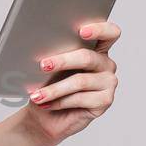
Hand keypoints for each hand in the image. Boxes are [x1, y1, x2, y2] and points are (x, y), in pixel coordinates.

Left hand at [19, 20, 121, 144]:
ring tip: (37, 95)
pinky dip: (60, 102)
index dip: (99, 29)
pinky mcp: (105, 101)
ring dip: (54, 89)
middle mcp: (106, 64)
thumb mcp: (49, 68)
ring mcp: (108, 82)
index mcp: (96, 49)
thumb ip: (54, 55)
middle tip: (43, 65)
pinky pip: (81, 99)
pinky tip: (48, 104)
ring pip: (80, 81)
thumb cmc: (49, 87)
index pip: (109, 33)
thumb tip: (45, 53)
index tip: (81, 31)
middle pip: (87, 57)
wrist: (46, 116)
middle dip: (62, 61)